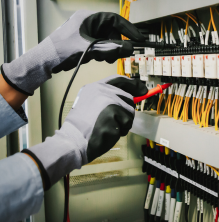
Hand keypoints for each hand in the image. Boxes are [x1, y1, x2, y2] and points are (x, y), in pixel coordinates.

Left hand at [1, 11, 144, 95]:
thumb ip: (111, 48)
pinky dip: (102, 52)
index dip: (128, 29)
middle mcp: (87, 22)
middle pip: (112, 31)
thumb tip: (129, 48)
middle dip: (117, 43)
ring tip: (104, 59)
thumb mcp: (90, 50)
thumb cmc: (61, 51)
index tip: (138, 38)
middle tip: (120, 54)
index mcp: (88, 18)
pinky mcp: (83, 41)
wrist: (44, 62)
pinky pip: (100, 45)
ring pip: (106, 39)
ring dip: (109, 50)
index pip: (115, 19)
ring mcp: (85, 32)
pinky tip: (96, 59)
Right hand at [22, 75, 147, 188]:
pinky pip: (127, 123)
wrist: (73, 141)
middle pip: (128, 98)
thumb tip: (131, 98)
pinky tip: (108, 132)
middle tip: (115, 122)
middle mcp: (103, 91)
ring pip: (130, 112)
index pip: (119, 80)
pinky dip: (121, 131)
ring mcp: (109, 102)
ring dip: (123, 123)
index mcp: (95, 87)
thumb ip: (107, 98)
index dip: (133, 84)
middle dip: (126, 112)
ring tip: (108, 127)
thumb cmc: (82, 127)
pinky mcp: (114, 114)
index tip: (142, 90)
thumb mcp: (90, 104)